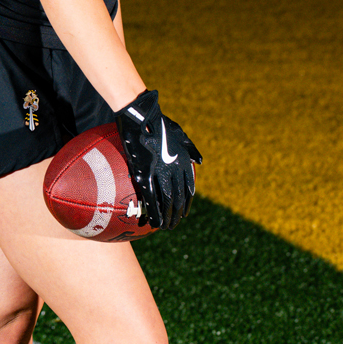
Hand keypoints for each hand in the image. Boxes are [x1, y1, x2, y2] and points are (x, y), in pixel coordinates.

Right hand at [114, 89, 201, 230]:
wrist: (142, 116)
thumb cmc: (159, 122)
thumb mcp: (180, 133)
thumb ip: (191, 148)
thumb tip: (201, 161)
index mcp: (184, 163)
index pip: (188, 189)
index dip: (187, 203)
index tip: (184, 213)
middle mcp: (175, 170)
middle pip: (179, 199)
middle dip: (177, 214)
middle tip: (174, 225)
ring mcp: (160, 173)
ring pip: (167, 202)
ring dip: (168, 217)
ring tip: (166, 228)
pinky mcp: (145, 173)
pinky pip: (151, 198)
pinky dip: (154, 213)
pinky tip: (153, 223)